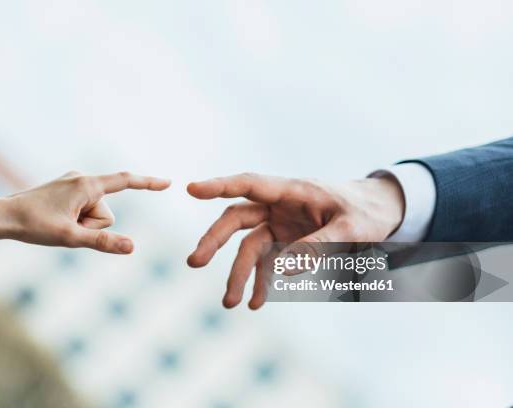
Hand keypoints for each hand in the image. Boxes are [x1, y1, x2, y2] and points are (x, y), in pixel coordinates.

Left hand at [0, 171, 169, 252]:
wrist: (1, 217)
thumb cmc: (33, 226)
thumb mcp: (70, 238)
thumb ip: (103, 242)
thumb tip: (132, 247)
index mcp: (86, 185)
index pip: (125, 182)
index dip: (148, 184)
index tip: (167, 183)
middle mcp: (81, 179)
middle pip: (107, 212)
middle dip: (92, 226)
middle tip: (64, 228)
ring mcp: (73, 183)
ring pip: (94, 214)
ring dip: (81, 225)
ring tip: (56, 225)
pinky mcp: (65, 190)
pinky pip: (83, 209)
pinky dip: (76, 219)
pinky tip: (55, 220)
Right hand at [186, 173, 403, 308]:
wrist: (379, 212)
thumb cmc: (366, 212)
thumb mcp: (352, 229)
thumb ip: (319, 245)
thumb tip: (282, 269)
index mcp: (292, 191)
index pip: (249, 185)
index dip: (219, 186)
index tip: (192, 189)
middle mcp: (279, 206)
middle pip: (237, 219)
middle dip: (214, 240)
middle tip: (194, 262)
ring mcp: (281, 224)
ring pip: (249, 246)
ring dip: (238, 273)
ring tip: (230, 302)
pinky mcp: (287, 242)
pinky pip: (267, 262)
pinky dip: (262, 282)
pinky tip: (256, 301)